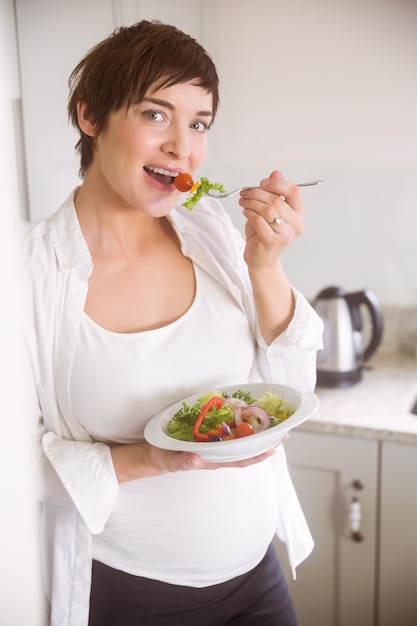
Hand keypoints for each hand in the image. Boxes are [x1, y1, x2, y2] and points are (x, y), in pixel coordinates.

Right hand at [110, 440, 280, 482]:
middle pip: (244, 450)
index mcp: (210, 461)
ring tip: (270, 424)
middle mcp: (215, 454)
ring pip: (238, 442)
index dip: (257, 455)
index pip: (239, 460)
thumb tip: (196, 458)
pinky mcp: (204, 438)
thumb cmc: (160, 459)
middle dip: (264, 443)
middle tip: (283, 431)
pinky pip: (225, 434)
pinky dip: (237, 427)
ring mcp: (211, 447)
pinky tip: (243, 418)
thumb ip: (181, 460)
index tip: (274, 448)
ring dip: (254, 435)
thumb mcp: (168, 460)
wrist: (149, 456)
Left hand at [239, 170, 304, 269]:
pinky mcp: (273, 241)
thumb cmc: (264, 232)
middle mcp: (296, 224)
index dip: (277, 184)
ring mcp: (286, 234)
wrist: (261, 258)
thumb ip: (274, 192)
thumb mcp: (270, 209)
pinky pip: (259, 221)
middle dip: (257, 193)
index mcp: (299, 213)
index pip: (294, 192)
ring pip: (267, 210)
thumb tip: (276, 172)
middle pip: (277, 200)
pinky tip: (245, 212)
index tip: (262, 183)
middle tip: (244, 193)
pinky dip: (249, 213)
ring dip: (251, 203)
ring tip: (242, 202)